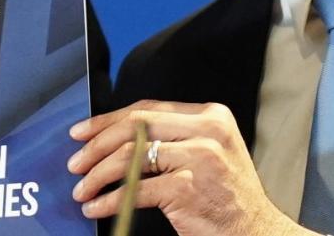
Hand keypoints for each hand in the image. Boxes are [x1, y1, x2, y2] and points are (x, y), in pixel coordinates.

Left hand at [68, 100, 311, 235]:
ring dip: (97, 175)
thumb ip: (173, 138)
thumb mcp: (210, 153)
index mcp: (211, 116)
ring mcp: (199, 158)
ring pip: (131, 157)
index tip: (82, 132)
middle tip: (75, 162)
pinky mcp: (188, 189)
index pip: (148, 109)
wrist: (258, 233)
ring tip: (82, 189)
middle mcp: (207, 131)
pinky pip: (135, 190)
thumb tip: (115, 136)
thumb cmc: (228, 197)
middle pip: (135, 127)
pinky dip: (109, 199)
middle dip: (96, 145)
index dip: (108, 119)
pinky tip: (96, 207)